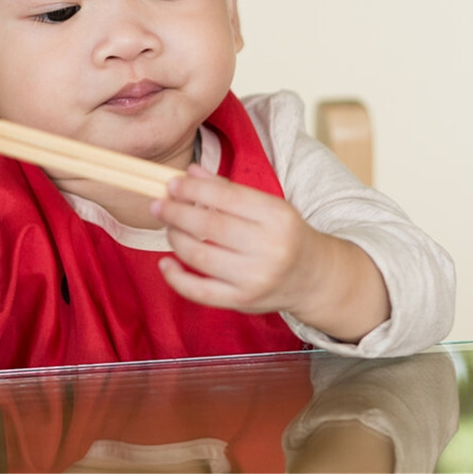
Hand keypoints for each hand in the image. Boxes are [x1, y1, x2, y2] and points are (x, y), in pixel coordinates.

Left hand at [149, 163, 324, 315]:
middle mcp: (269, 248)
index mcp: (277, 217)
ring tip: (168, 227)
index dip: (194, 190)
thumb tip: (190, 172)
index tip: (172, 184)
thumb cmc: (284, 235)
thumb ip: (228, 190)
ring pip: (200, 256)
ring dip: (175, 238)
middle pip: (209, 227)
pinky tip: (165, 263)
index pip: (227, 198)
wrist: (313, 278)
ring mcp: (255, 278)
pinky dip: (176, 278)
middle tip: (158, 204)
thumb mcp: (267, 207)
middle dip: (177, 213)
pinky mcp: (242, 301)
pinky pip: (200, 292)